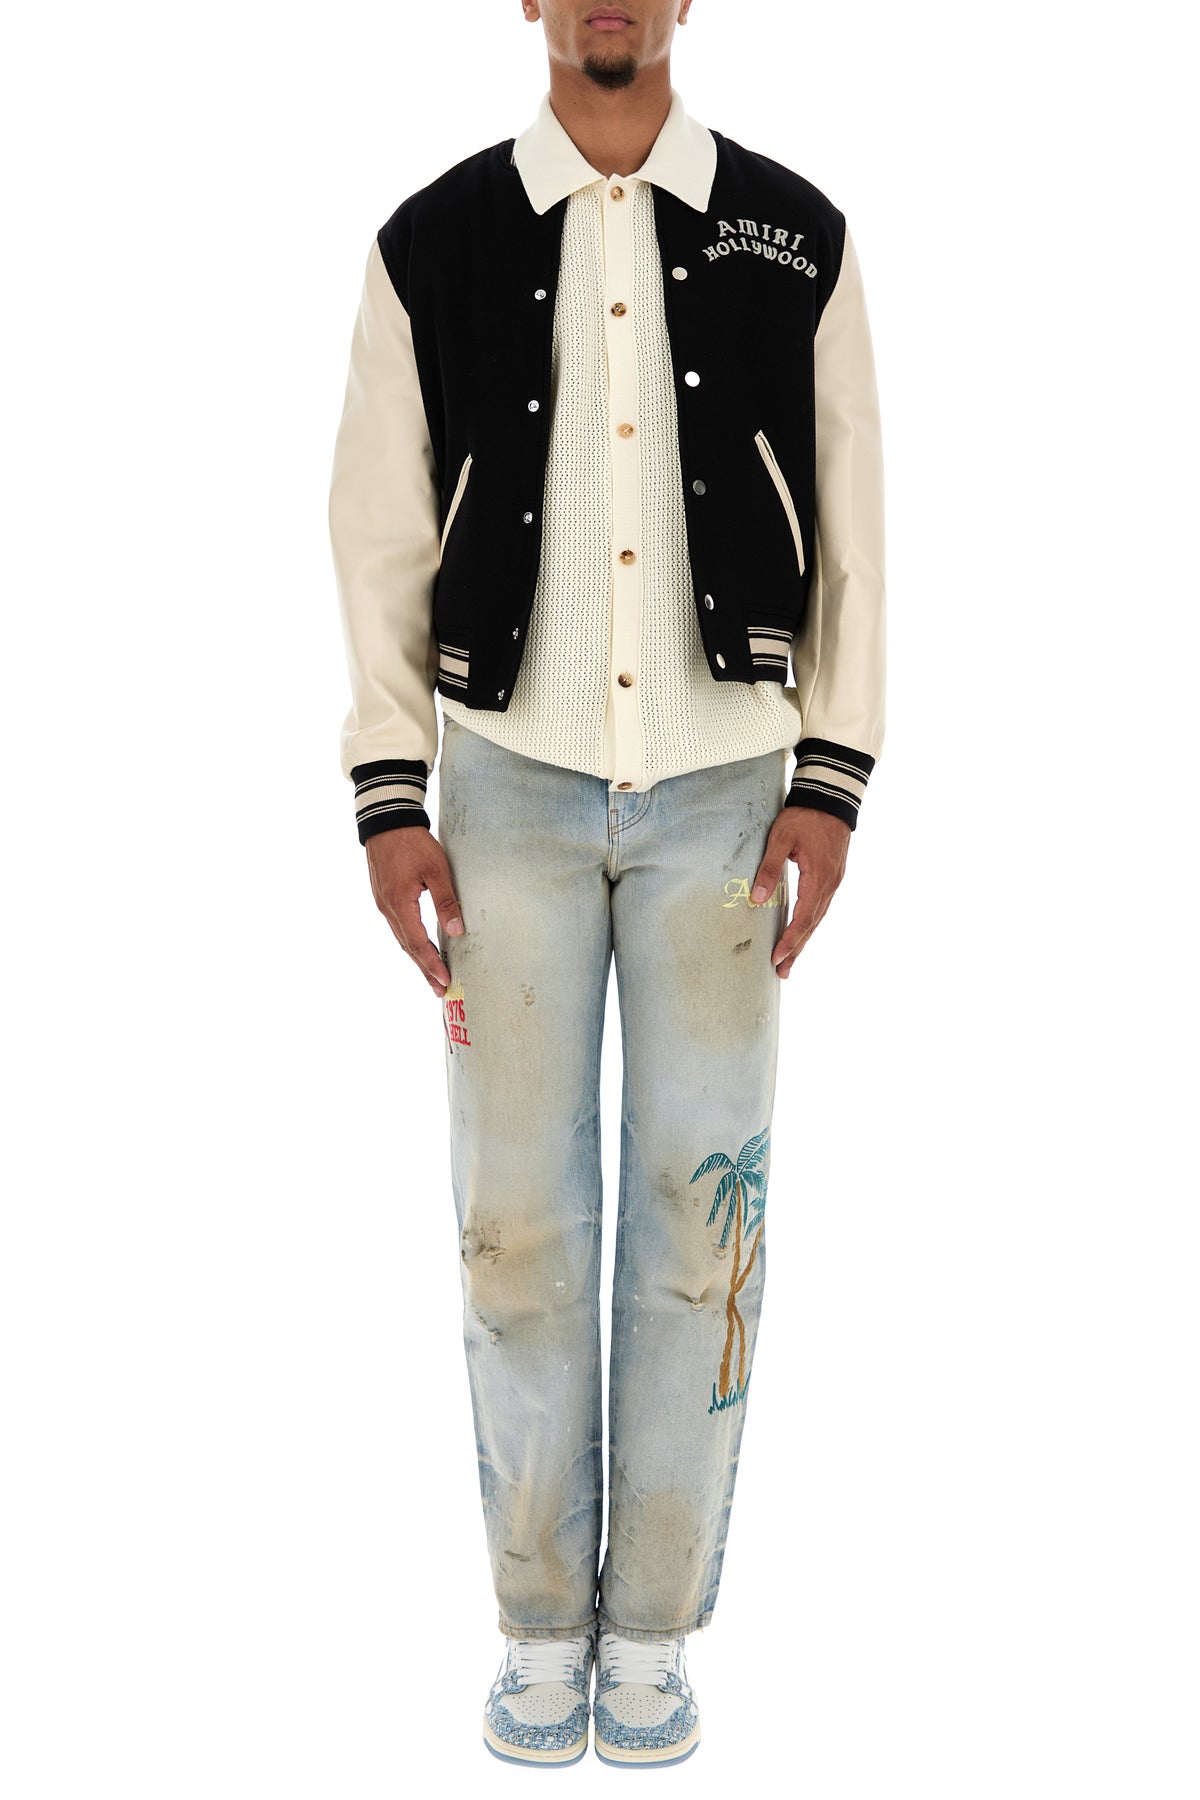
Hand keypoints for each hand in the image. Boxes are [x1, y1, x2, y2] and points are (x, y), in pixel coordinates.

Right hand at [365, 827, 463, 995]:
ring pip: (401, 938)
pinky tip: (419, 947)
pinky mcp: (384, 897)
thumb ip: (446, 901)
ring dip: (417, 958)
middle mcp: (388, 909)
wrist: (386, 821)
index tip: (444, 982)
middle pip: (408, 947)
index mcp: (400, 904)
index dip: (431, 965)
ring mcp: (383, 904)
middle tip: (439, 989)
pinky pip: (398, 927)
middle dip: (424, 969)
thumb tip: (457, 931)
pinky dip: (410, 942)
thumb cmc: (413, 843)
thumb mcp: (436, 870)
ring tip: (432, 975)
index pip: (418, 944)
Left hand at [750, 807, 851, 978]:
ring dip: (803, 940)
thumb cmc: (804, 816)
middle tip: (782, 972)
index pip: (802, 918)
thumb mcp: (781, 838)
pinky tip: (802, 933)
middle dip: (796, 950)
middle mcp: (830, 885)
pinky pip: (821, 908)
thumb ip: (769, 868)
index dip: (789, 940)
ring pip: (818, 919)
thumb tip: (757, 899)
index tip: (776, 958)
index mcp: (817, 878)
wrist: (831, 798)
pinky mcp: (833, 877)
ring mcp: (834, 882)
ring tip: (790, 961)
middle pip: (812, 925)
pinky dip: (810, 925)